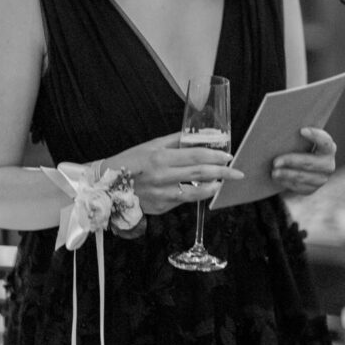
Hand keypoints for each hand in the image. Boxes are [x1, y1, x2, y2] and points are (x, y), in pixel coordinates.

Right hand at [105, 133, 244, 215]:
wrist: (107, 187)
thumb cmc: (129, 162)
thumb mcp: (151, 146)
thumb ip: (174, 141)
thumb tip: (197, 136)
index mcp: (160, 157)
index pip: (195, 155)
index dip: (215, 155)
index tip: (228, 155)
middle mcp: (163, 177)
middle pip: (200, 173)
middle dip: (222, 172)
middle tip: (237, 172)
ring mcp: (162, 194)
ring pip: (196, 192)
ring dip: (213, 186)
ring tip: (222, 181)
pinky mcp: (161, 207)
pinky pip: (183, 200)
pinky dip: (196, 194)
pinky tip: (203, 189)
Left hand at [270, 127, 335, 196]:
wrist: (301, 165)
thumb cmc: (299, 145)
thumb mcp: (301, 139)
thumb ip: (297, 134)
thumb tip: (280, 123)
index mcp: (329, 148)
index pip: (325, 142)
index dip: (315, 136)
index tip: (301, 130)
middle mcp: (328, 164)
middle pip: (309, 162)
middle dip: (291, 161)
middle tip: (275, 161)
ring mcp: (321, 179)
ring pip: (302, 177)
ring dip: (286, 174)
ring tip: (273, 172)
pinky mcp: (312, 189)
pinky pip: (299, 187)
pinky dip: (286, 182)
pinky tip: (278, 178)